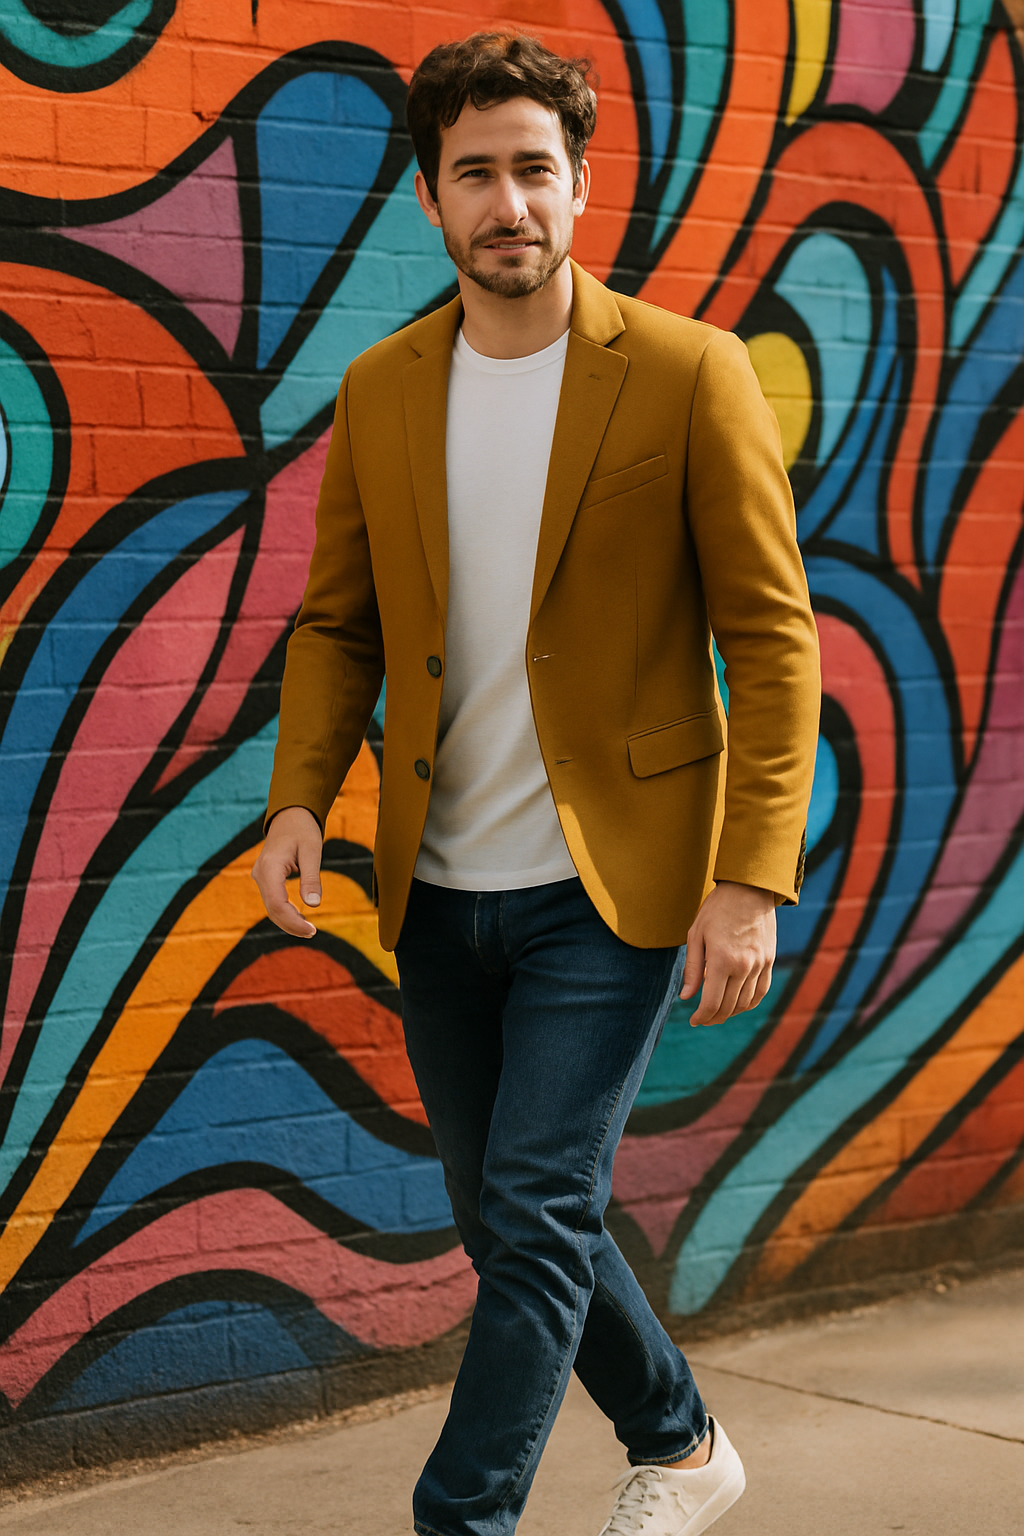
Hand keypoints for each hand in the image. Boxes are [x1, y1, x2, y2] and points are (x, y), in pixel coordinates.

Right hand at [251, 805, 323, 937]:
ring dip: (288, 921)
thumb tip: (313, 905)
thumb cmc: (302, 829)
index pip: (276, 903)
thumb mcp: (312, 851)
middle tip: (313, 933)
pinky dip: (285, 912)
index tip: (311, 930)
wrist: (290, 815)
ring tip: (309, 929)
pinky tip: (300, 918)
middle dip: (291, 925)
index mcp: (270, 867)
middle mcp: (260, 874)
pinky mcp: (265, 878)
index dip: (292, 921)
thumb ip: (312, 877)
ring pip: (271, 907)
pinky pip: (273, 900)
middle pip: (272, 909)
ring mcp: (261, 876)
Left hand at [680, 880, 775, 1025]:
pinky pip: (761, 992)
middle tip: (703, 1019)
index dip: (701, 1016)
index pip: (712, 1003)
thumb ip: (693, 969)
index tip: (693, 1020)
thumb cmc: (717, 909)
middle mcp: (744, 966)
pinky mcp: (769, 961)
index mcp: (722, 960)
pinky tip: (738, 1004)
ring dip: (731, 1012)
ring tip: (718, 1013)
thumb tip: (687, 997)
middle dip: (714, 1017)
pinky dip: (749, 1003)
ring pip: (746, 1002)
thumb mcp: (696, 935)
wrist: (749, 889)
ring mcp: (760, 964)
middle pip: (729, 1006)